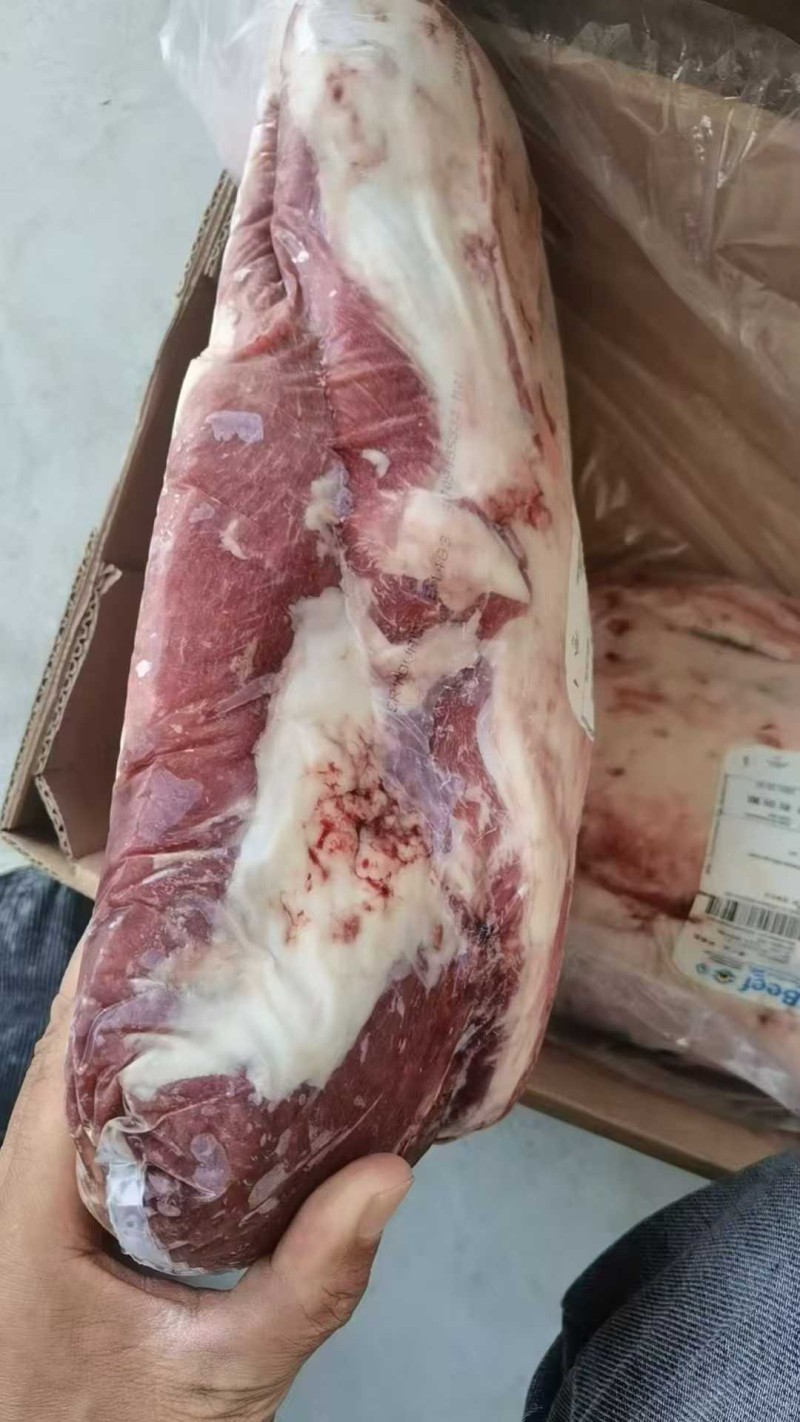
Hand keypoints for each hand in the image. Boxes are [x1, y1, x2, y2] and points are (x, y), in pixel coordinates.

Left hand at [0, 948, 411, 1419]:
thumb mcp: (224, 1378)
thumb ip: (307, 1285)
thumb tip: (390, 1175)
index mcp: (32, 1194)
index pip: (67, 1043)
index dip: (119, 962)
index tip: (195, 898)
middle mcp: (25, 1174)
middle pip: (80, 1040)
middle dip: (152, 970)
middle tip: (246, 911)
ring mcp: (43, 1193)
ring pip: (90, 1075)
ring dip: (154, 1015)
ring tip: (245, 959)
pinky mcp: (71, 1213)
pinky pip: (108, 1117)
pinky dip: (159, 1073)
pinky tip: (230, 1059)